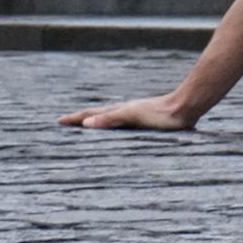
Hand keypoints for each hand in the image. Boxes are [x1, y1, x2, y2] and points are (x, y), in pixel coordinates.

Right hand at [60, 92, 197, 131]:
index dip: (75, 118)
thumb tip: (86, 125)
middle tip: (66, 123)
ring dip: (95, 123)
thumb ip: (110, 120)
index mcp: (118, 111)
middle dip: (81, 119)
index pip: (91, 115)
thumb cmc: (160, 115)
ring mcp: (133, 117)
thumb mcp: (133, 116)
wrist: (183, 109)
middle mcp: (123, 112)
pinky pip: (120, 126)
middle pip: (97, 115)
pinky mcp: (144, 123)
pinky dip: (111, 128)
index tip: (59, 121)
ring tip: (86, 127)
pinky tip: (117, 134)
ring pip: (109, 120)